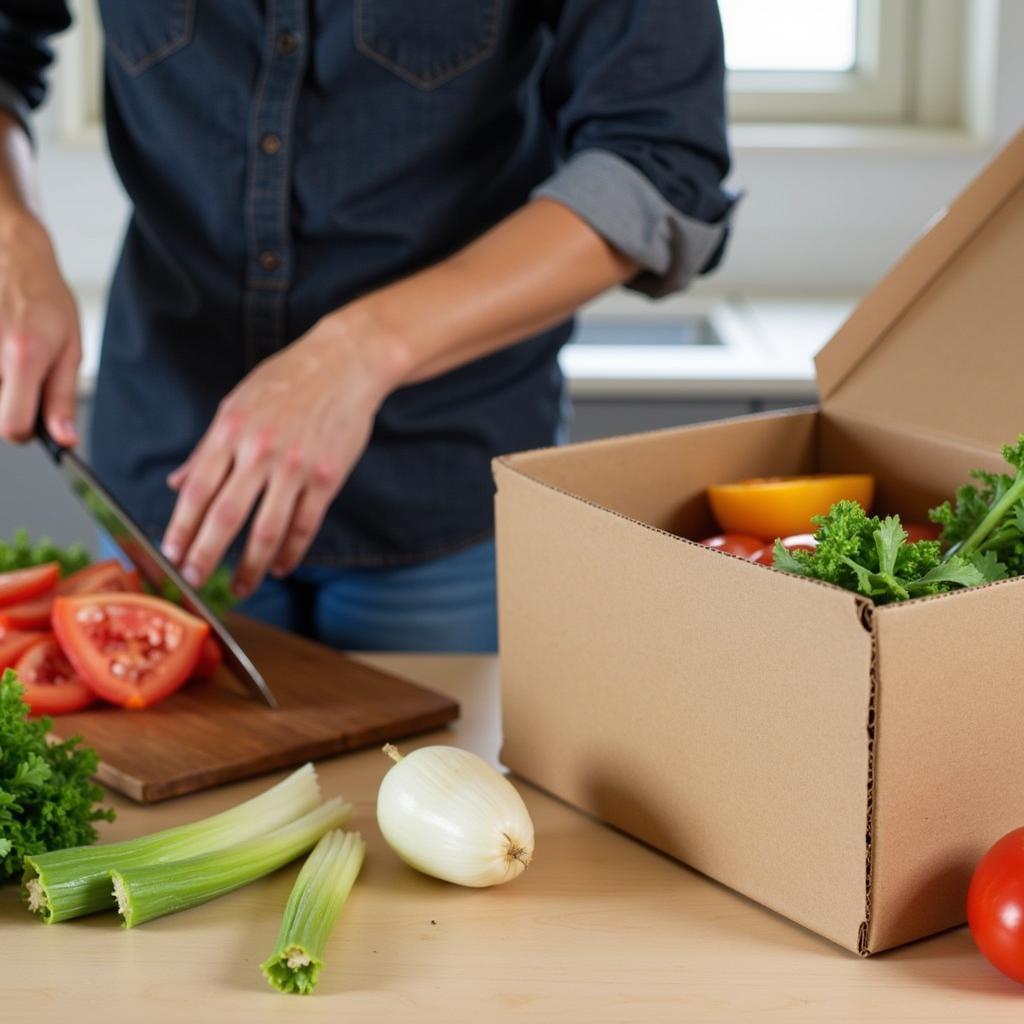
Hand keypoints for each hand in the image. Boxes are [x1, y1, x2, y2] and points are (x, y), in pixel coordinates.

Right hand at [0, 210, 80, 444]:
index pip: (11, 425)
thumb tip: (64, 438)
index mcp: (23, 355)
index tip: (34, 422)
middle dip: (9, 402)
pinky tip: (0, 345)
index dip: (25, 431)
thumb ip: (62, 397)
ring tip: (8, 354)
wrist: (11, 255)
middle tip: (23, 372)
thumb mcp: (70, 348)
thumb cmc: (44, 298)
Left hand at [161, 307, 398, 597]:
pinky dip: (291, 551)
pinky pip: (305, 524)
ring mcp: (295, 466)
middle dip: (205, 554)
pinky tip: (281, 567)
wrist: (346, 363)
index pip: (198, 489)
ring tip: (240, 588)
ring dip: (250, 565)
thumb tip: (177, 484)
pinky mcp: (326, 476)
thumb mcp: (237, 402)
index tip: (169, 553)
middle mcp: (260, 450)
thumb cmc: (288, 379)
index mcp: (231, 430)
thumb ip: (207, 447)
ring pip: (267, 529)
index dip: (181, 526)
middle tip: (192, 581)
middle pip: (226, 515)